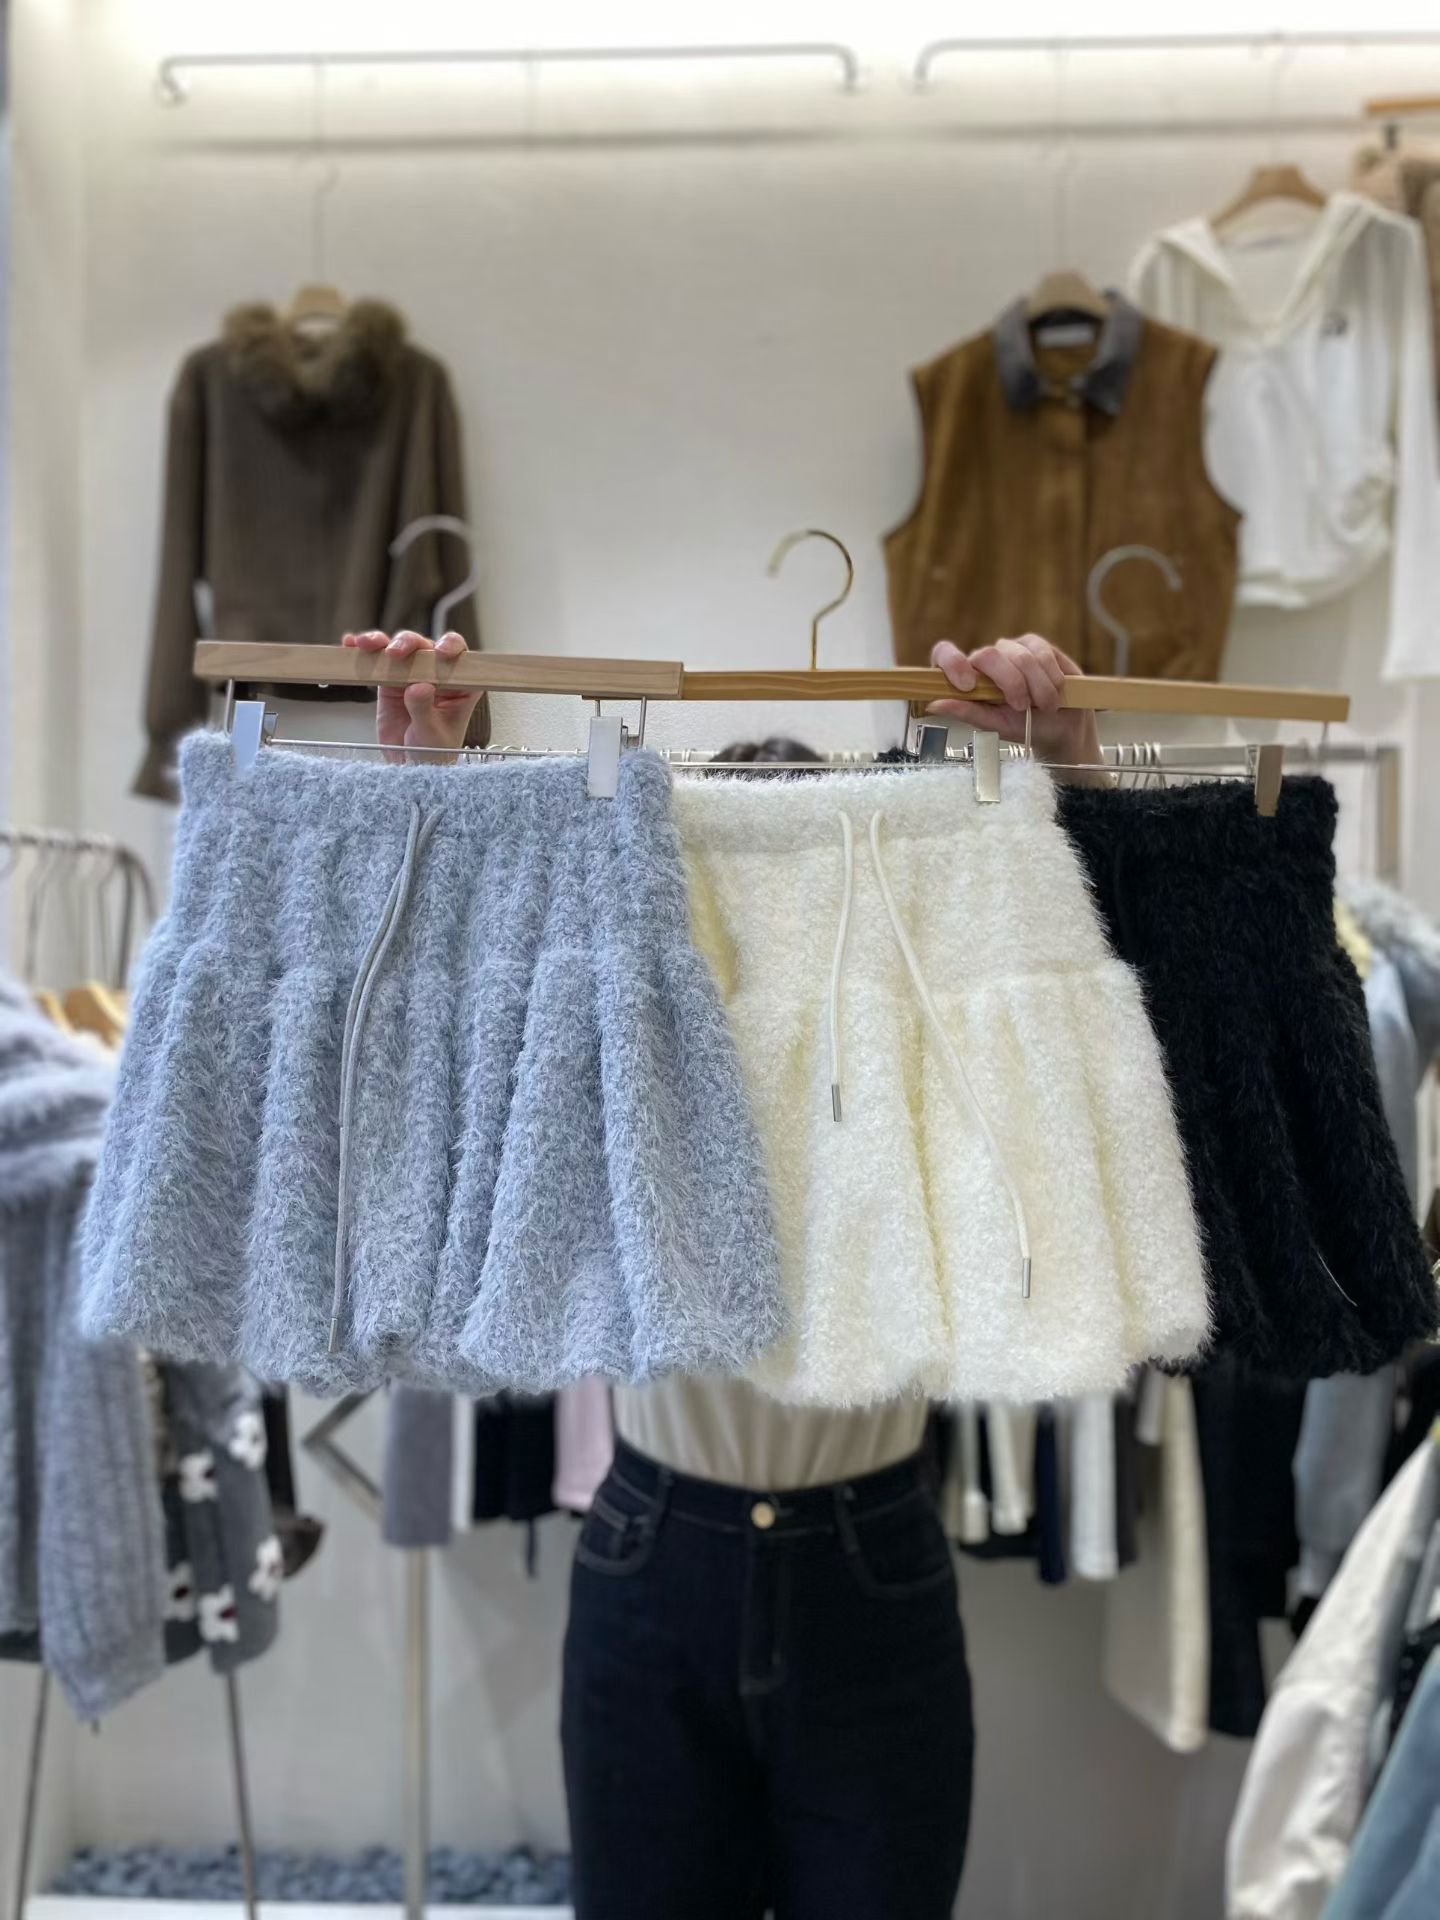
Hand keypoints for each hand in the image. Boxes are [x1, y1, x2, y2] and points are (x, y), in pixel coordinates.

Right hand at [341, 629, 481, 760]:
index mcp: (460, 686)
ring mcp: (413, 675)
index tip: (440, 652)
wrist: (409, 767)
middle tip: (395, 653)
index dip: (451, 648)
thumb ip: (424, 710)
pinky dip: (365, 652)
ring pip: (400, 649)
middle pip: (425, 648)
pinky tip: (351, 644)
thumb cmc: (432, 753)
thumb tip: (418, 686)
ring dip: (383, 642)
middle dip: (409, 644)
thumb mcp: (431, 734)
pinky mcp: (390, 681)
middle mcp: (438, 675)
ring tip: (367, 644)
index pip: (460, 658)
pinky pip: (378, 662)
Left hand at [927, 635, 1101, 769]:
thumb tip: (934, 704)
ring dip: (1037, 686)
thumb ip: (967, 712)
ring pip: (1020, 656)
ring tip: (1045, 706)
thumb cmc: (1025, 727)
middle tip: (1023, 707)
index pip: (945, 654)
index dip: (952, 663)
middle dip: (1010, 683)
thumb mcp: (996, 725)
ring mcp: (1010, 649)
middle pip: (988, 655)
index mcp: (967, 678)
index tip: (967, 685)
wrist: (1063, 727)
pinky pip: (1041, 652)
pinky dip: (1050, 676)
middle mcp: (985, 660)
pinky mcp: (1035, 644)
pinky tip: (1056, 690)